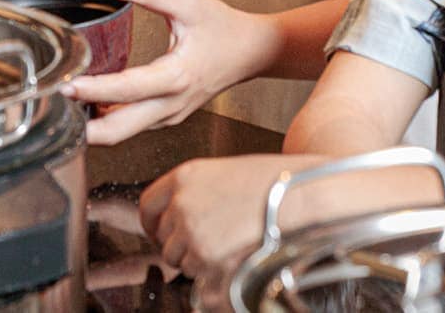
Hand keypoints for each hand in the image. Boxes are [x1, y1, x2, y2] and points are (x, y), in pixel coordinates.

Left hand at [65, 0, 278, 145]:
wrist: (253, 51)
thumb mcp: (189, 2)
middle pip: (118, 131)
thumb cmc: (225, 29)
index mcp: (176, 77)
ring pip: (123, 133)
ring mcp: (169, 115)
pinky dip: (108, 120)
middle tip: (52, 105)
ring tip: (63, 104)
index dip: (93, 90)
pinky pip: (132, 127)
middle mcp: (171, 104)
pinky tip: (90, 103)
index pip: (126, 90)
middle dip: (82, 125)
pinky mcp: (167, 116)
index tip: (66, 85)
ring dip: (92, 125)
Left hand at [138, 153, 326, 305]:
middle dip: (176, 243)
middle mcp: (181, 203)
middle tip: (199, 242)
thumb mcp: (224, 172)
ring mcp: (190, 231)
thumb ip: (196, 190)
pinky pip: (195, 272)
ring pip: (176, 258)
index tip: (157, 230)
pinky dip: (207, 270)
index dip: (151, 222)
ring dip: (193, 258)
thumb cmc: (273, 181)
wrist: (297, 197)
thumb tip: (183, 212)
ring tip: (223, 245)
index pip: (148, 204)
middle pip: (161, 235)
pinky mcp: (205, 256)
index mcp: (184, 176)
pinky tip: (230, 254)